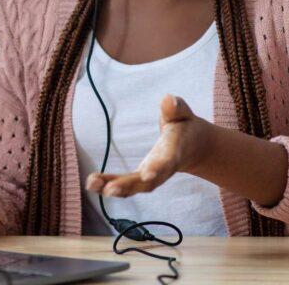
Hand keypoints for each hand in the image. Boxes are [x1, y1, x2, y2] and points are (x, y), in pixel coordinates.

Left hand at [85, 93, 212, 197]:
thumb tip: (168, 100)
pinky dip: (108, 185)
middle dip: (128, 186)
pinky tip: (92, 182)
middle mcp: (163, 169)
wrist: (196, 148)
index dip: (158, 169)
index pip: (167, 162)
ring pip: (134, 187)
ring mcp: (152, 177)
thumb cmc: (186, 126)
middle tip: (109, 190)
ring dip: (114, 188)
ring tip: (92, 184)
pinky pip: (126, 185)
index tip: (147, 175)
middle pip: (147, 183)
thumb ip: (176, 108)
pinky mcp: (141, 179)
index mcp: (175, 152)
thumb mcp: (184, 114)